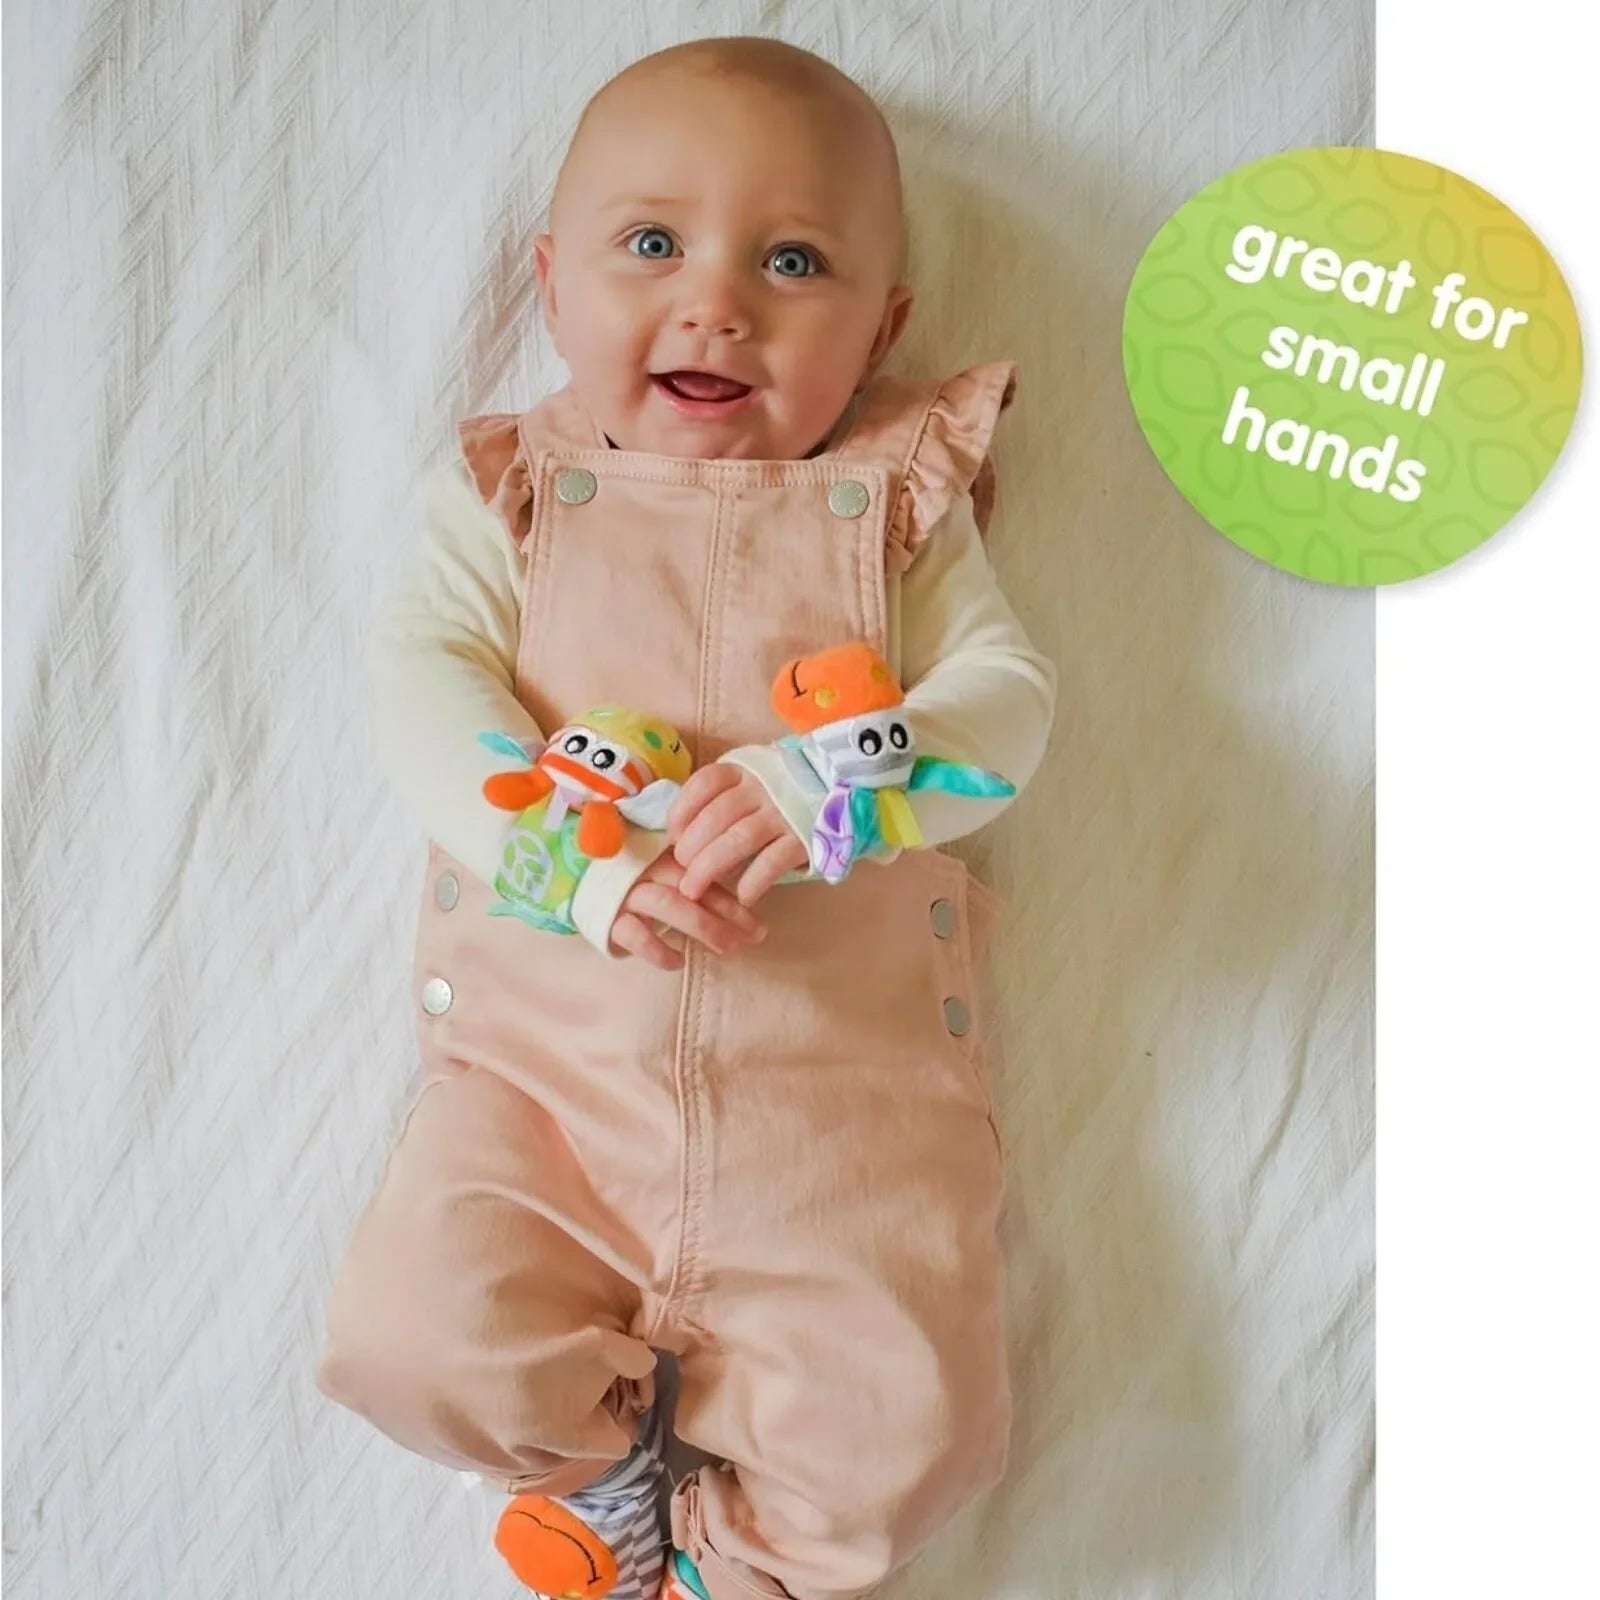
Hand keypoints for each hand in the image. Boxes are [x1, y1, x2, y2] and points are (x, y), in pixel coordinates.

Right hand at [610, 851, 765, 970]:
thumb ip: (695, 881)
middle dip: (724, 917)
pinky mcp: (607, 917)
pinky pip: (635, 934)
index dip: (733, 902)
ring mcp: (626, 892)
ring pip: (667, 905)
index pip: (705, 876)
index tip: (757, 925)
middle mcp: (646, 869)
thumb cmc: (635, 880)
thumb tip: (743, 906)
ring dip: (702, 928)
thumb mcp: (664, 873)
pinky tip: (678, 961)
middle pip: (691, 889)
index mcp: (665, 855)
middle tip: (749, 940)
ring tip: (726, 949)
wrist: (579, 882)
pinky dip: (658, 950)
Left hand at [668, 764, 809, 905]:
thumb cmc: (782, 793)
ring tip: (694, 888)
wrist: (843, 790)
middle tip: (681, 870)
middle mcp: (762, 787)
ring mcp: (785, 812)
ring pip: (739, 838)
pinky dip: (753, 881)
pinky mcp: (805, 837)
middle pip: (717, 816)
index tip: (672, 835)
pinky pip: (773, 861)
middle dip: (691, 847)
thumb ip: (722, 798)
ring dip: (711, 866)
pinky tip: (741, 896)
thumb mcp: (752, 781)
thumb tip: (679, 834)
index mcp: (745, 770)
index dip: (682, 810)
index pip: (705, 783)